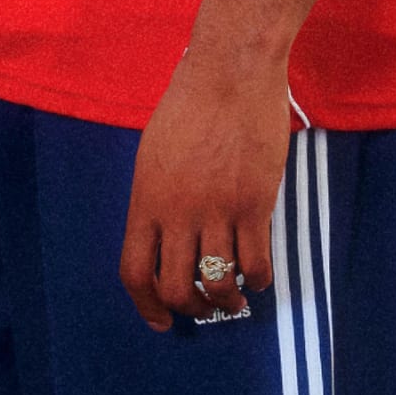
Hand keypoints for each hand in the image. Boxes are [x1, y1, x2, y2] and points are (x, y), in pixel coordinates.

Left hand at [119, 46, 292, 332]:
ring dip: (226, 301)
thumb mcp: (154, 154)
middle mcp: (177, 212)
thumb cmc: (191, 105)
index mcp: (146, 200)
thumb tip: (164, 238)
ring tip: (235, 299)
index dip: (146, 306)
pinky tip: (260, 276)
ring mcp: (217, 209)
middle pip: (176, 288)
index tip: (160, 321)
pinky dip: (258, 278)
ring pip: (218, 281)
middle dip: (191, 310)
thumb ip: (156, 199)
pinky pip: (255, 261)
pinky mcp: (254, 203)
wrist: (230, 72)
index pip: (135, 271)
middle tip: (205, 309)